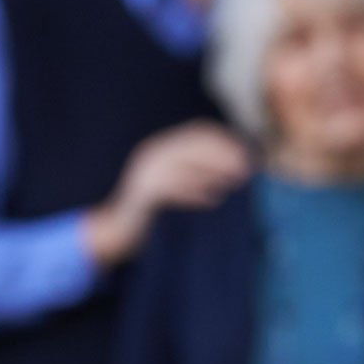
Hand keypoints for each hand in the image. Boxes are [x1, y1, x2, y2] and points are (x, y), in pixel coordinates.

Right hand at [85, 123, 251, 264]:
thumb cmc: (152, 210)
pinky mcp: (142, 192)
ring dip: (213, 171)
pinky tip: (212, 201)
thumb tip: (233, 167)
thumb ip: (194, 171)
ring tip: (235, 182)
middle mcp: (152, 153)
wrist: (117, 231)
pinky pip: (173, 188)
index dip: (223, 139)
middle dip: (222, 154)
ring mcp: (145, 171)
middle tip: (246, 168)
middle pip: (193, 144)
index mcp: (160, 147)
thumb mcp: (173, 183)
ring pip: (185, 164)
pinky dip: (195, 192)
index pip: (196, 132)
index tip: (245, 151)